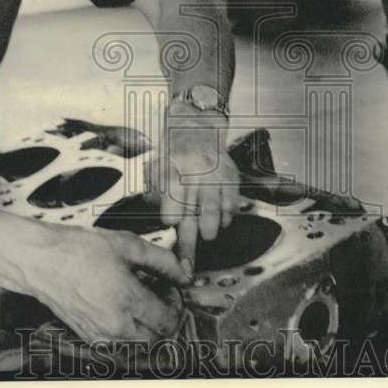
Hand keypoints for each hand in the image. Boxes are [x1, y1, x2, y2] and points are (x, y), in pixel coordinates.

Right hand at [24, 223, 189, 343]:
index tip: (172, 288)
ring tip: (140, 299)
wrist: (41, 262)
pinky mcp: (88, 338)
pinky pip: (119, 344)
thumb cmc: (79, 249)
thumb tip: (185, 274)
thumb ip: (163, 261)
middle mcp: (114, 325)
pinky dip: (129, 331)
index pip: (168, 320)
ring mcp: (100, 335)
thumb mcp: (127, 244)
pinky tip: (122, 307)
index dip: (177, 303)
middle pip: (157, 338)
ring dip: (148, 327)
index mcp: (126, 300)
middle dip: (165, 318)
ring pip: (139, 345)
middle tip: (160, 293)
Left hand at [150, 111, 240, 269]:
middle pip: (194, 210)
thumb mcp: (156, 166)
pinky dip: (227, 215)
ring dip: (211, 227)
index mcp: (173, 169)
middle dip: (191, 239)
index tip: (172, 225)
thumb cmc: (173, 153)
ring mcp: (215, 174)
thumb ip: (156, 192)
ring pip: (215, 208)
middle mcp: (195, 172)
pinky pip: (231, 202)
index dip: (172, 214)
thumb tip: (166, 221)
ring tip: (208, 235)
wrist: (196, 127)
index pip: (173, 197)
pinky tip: (221, 220)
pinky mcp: (231, 176)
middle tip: (188, 260)